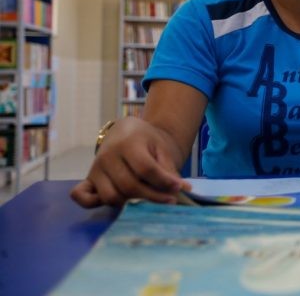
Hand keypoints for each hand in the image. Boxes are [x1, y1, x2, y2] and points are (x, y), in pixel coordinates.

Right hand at [70, 117, 190, 207]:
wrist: (131, 132)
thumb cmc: (149, 141)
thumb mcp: (162, 148)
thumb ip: (169, 169)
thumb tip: (182, 189)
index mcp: (128, 142)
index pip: (146, 169)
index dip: (164, 182)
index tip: (179, 188)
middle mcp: (107, 155)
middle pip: (129, 186)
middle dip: (152, 196)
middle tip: (169, 199)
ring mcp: (95, 168)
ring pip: (111, 196)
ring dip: (131, 203)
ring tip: (148, 198)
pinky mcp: (88, 179)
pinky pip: (81, 195)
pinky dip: (92, 203)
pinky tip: (115, 203)